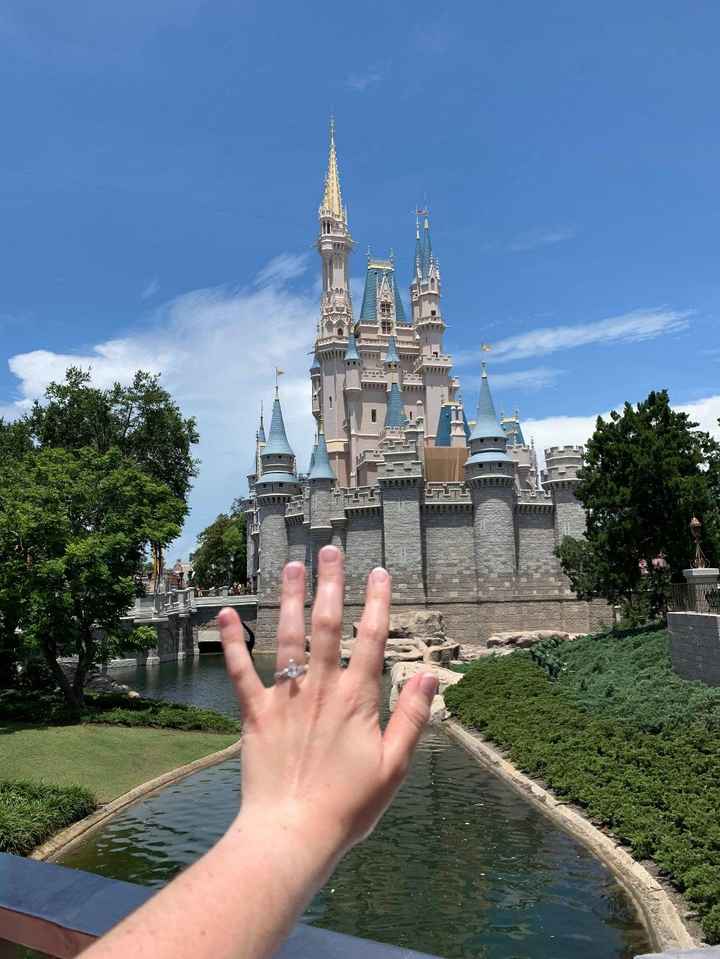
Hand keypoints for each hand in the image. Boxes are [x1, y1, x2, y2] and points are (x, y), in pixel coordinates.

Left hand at [218, 546, 437, 859]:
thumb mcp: (394, 765)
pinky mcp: (255, 714)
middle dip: (329, 584)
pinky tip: (227, 613)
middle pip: (326, 625)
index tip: (379, 572)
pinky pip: (241, 672)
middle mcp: (320, 688)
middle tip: (329, 550)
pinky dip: (233, 642)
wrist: (293, 833)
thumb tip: (428, 673)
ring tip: (292, 565)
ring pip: (287, 638)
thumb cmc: (349, 805)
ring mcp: (285, 698)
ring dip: (289, 598)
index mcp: (356, 698)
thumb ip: (412, 716)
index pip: (371, 638)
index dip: (377, 602)